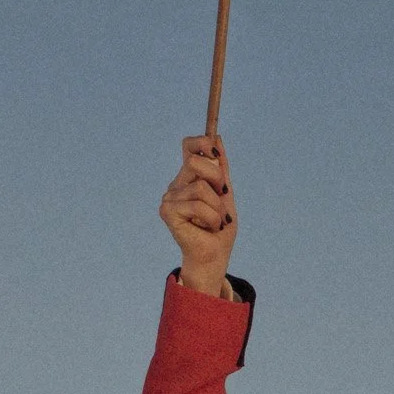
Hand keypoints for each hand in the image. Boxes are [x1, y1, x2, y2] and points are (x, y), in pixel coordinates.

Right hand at [160, 133, 237, 294]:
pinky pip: (197, 204)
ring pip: (201, 187)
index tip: (215, 152)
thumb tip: (218, 138)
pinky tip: (207, 228)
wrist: (215, 255)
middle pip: (195, 161)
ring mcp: (170, 197)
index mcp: (189, 177)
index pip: (189, 146)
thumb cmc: (220, 226)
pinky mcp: (168, 212)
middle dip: (216, 178)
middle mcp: (177, 184)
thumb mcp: (225, 193)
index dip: (202, 142)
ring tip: (215, 221)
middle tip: (221, 197)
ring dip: (217, 207)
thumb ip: (221, 168)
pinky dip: (211, 218)